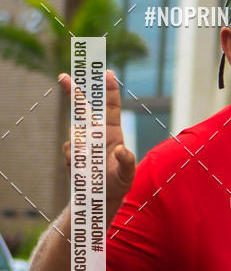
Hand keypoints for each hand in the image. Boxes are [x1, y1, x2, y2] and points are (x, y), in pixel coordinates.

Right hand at [59, 69, 135, 208]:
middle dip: (73, 90)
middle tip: (63, 76)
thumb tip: (123, 148)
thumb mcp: (128, 174)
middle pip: (83, 107)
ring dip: (82, 145)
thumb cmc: (118, 182)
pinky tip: (82, 169)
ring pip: (75, 132)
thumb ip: (128, 161)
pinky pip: (70, 149)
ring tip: (91, 164)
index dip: (109, 89)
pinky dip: (75, 158)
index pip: (110, 105)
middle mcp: (95, 133)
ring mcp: (82, 142)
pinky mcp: (72, 153)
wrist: (100, 198)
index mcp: (113, 131)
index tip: (107, 72)